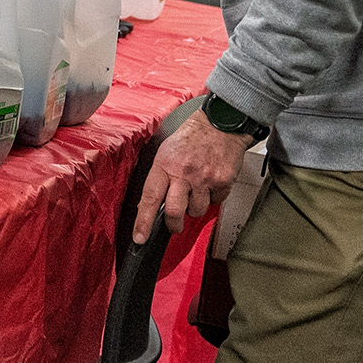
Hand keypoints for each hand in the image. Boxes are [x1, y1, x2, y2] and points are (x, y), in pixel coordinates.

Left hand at [133, 111, 252, 242]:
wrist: (219, 124)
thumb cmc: (190, 138)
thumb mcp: (165, 152)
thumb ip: (160, 176)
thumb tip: (153, 203)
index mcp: (164, 166)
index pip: (149, 198)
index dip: (143, 221)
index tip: (139, 238)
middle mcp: (183, 173)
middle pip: (174, 212)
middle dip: (173, 225)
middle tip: (173, 225)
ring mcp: (204, 179)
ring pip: (197, 211)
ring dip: (195, 208)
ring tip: (195, 192)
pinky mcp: (222, 182)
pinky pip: (216, 202)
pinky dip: (213, 197)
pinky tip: (211, 183)